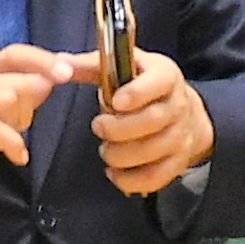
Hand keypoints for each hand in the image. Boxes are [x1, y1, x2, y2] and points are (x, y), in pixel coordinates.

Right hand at [0, 45, 79, 218]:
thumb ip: (22, 100)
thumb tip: (51, 81)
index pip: (14, 53)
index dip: (43, 59)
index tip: (70, 72)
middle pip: (12, 74)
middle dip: (35, 91)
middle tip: (37, 116)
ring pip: (2, 96)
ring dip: (21, 118)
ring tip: (22, 138)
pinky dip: (11, 141)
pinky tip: (19, 156)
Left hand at [92, 47, 210, 198]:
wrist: (184, 113)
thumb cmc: (144, 86)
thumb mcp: (123, 66)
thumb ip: (91, 66)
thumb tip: (60, 64)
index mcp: (166, 76)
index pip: (160, 82)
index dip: (138, 93)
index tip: (115, 102)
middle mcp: (178, 105)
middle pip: (154, 120)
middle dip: (120, 128)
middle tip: (99, 127)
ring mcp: (181, 136)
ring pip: (154, 151)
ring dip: (121, 155)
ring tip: (106, 150)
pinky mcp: (178, 162)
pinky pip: (156, 177)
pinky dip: (130, 180)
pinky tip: (114, 172)